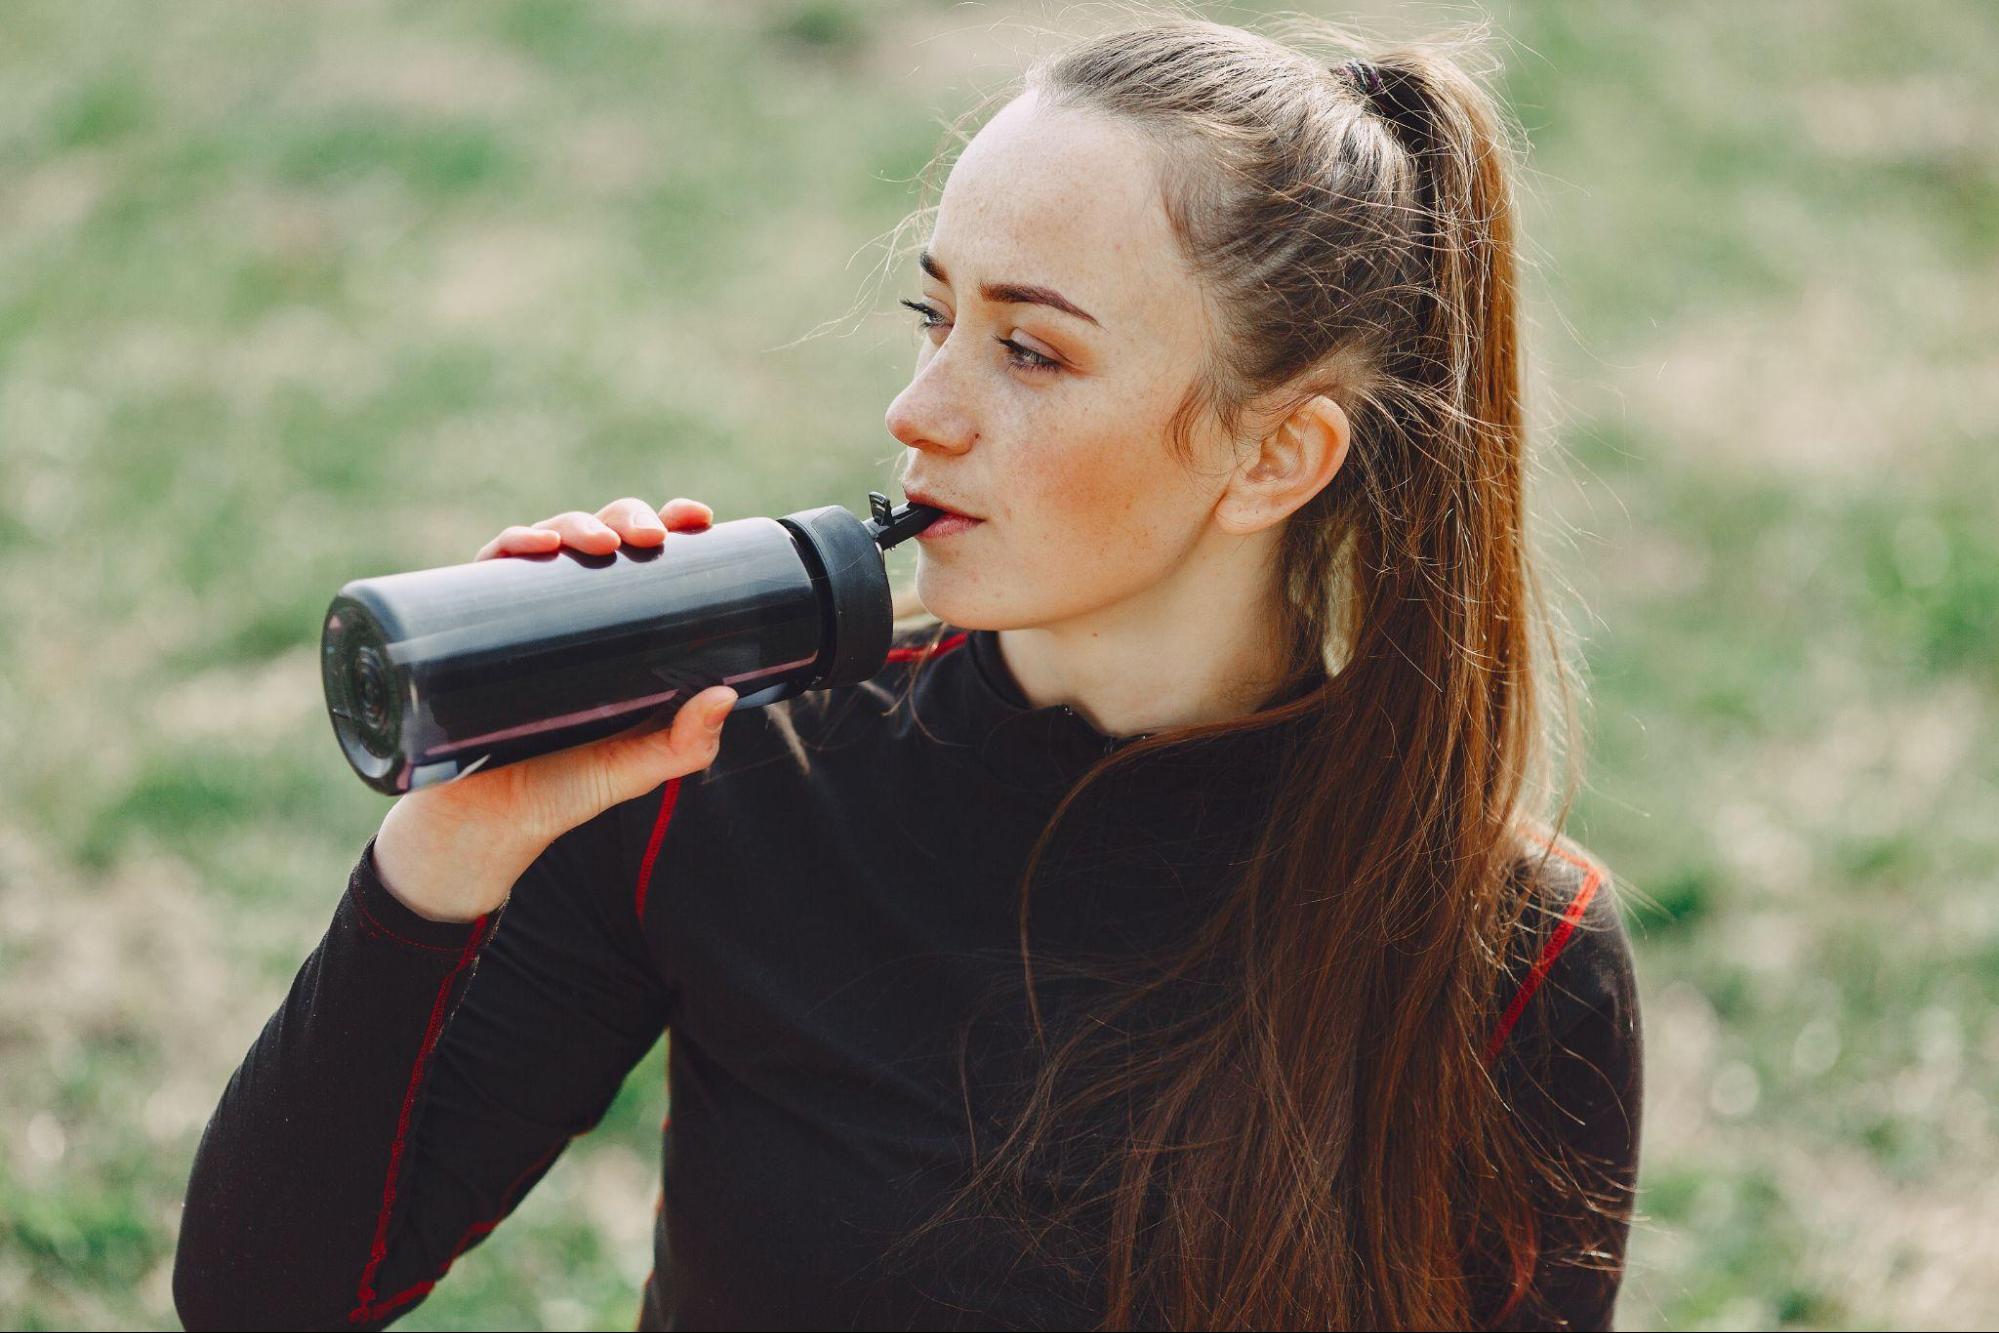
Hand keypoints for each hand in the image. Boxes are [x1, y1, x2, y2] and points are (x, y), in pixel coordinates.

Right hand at [371, 497, 733, 921]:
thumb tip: (726, 694)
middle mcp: (568, 609)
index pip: (645, 559)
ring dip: (574, 524)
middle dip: (625, 518)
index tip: (697, 518)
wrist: (486, 825)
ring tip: (598, 544)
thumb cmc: (565, 788)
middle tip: (646, 539)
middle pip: (600, 536)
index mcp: (617, 628)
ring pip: (548, 540)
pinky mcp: (470, 627)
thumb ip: (686, 744)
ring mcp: (518, 614)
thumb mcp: (637, 767)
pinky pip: (487, 569)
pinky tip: (533, 548)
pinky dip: (510, 545)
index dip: (670, 523)